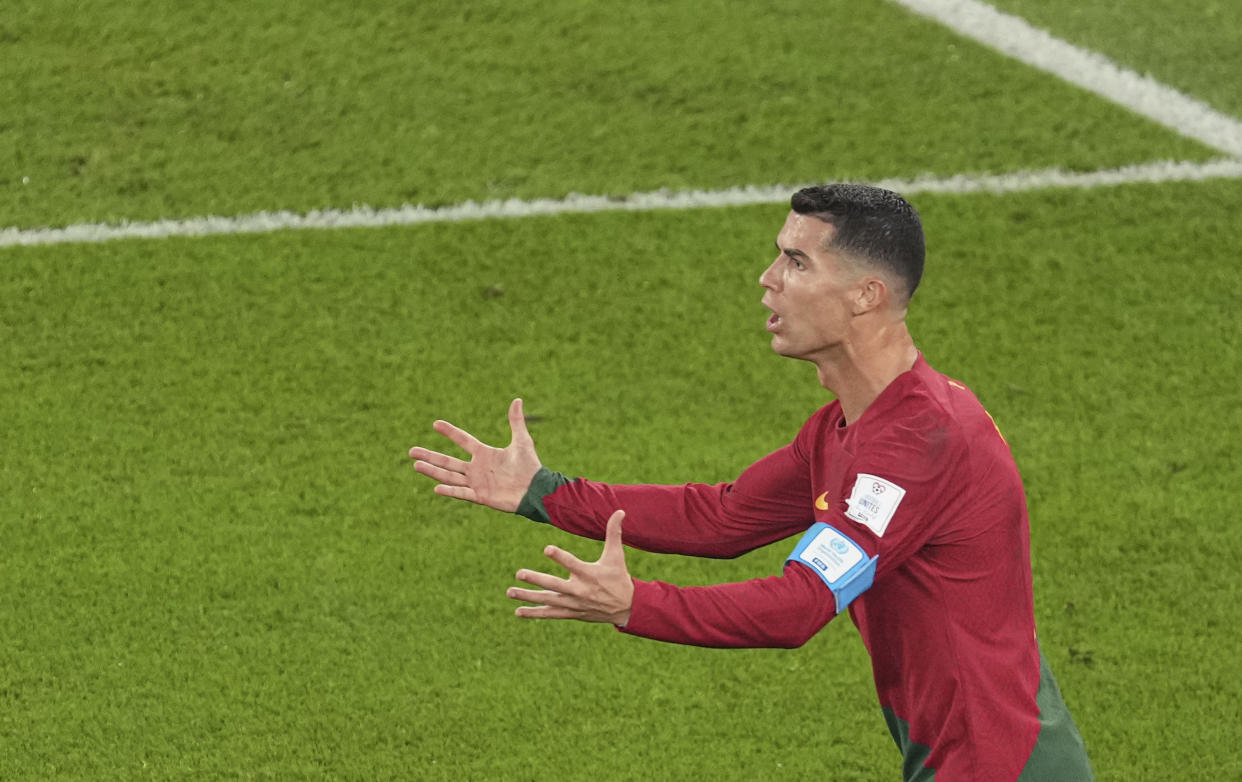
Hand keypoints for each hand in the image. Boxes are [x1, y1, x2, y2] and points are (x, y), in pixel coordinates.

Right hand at [409, 398, 540, 512]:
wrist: (536, 489)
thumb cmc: (530, 466)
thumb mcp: (522, 441)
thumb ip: (516, 422)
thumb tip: (517, 400)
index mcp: (484, 454)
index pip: (463, 440)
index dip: (450, 432)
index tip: (435, 423)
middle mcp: (477, 468)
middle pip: (448, 461)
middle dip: (429, 455)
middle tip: (411, 451)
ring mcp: (477, 483)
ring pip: (449, 476)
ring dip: (433, 471)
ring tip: (416, 464)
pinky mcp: (481, 496)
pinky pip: (462, 493)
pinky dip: (450, 490)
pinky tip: (436, 487)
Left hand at [507, 510, 632, 625]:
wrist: (626, 608)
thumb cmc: (619, 578)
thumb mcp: (617, 555)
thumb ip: (614, 533)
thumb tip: (620, 510)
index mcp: (589, 574)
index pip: (572, 564)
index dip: (560, 556)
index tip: (546, 549)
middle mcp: (579, 590)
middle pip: (554, 585)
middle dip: (536, 580)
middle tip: (519, 573)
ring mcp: (573, 603)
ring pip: (548, 601)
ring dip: (528, 597)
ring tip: (510, 592)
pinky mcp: (571, 613)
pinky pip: (550, 613)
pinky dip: (534, 613)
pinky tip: (518, 611)